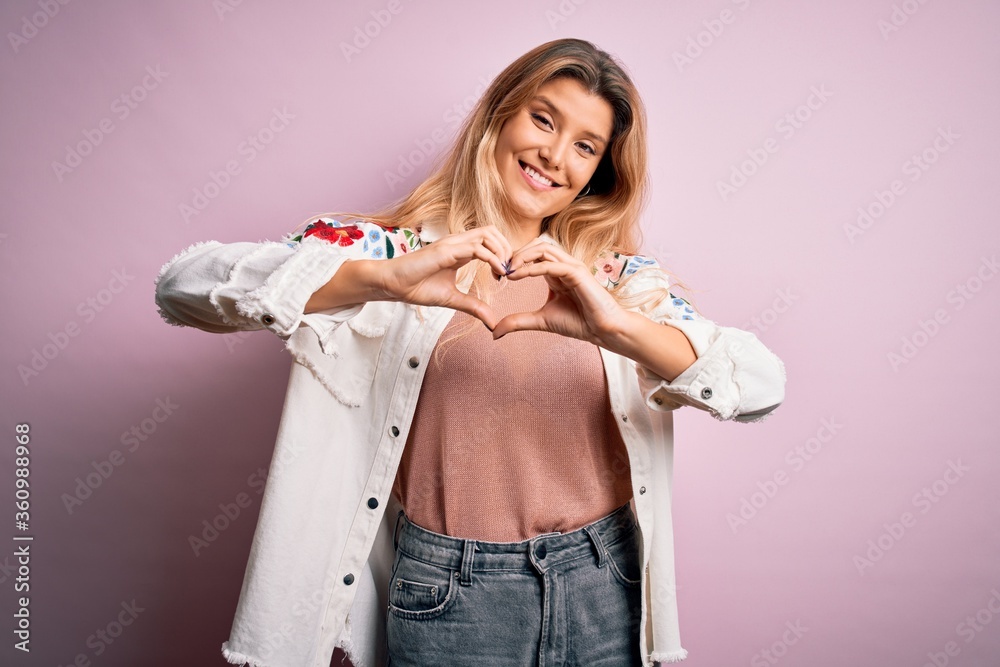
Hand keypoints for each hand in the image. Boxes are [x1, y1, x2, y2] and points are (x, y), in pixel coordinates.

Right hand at [372, 226, 512, 329]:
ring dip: (501, 251)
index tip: (503, 275)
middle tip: (508, 270)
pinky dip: (492, 258)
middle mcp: (457, 242)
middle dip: (506, 248)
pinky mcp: (445, 251)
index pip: (489, 239)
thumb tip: (493, 322)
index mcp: (460, 250)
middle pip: (492, 231)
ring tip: (503, 271)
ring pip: (487, 234)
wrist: (393, 285)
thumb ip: (473, 307)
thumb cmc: (417, 287)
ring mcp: (451, 244)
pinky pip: (476, 248)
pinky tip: (497, 273)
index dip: (502, 254)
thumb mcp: (452, 299)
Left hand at [490, 238, 627, 344]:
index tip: (497, 274)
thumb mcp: (540, 321)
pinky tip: (519, 275)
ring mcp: (572, 267)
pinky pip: (552, 264)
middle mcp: (564, 265)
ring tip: (508, 270)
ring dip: (523, 256)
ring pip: (544, 249)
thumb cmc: (579, 323)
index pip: (532, 255)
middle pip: (536, 246)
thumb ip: (518, 322)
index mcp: (556, 272)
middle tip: (499, 269)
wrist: (603, 331)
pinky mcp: (578, 273)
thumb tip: (494, 332)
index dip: (513, 261)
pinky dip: (534, 268)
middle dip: (515, 254)